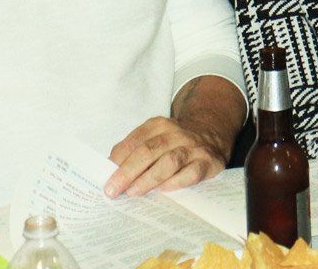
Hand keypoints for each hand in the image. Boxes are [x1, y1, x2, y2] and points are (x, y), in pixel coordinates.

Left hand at [105, 116, 224, 197]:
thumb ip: (134, 149)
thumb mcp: (155, 136)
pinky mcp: (208, 162)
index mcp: (158, 125)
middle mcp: (176, 134)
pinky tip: (162, 191)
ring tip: (133, 192)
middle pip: (148, 151)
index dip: (118, 159)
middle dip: (127, 172)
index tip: (105, 177)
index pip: (134, 141)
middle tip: (113, 190)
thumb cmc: (175, 141)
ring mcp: (193, 148)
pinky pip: (191, 173)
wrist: (212, 134)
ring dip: (148, 178)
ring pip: (169, 161)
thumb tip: (110, 169)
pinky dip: (175, 182)